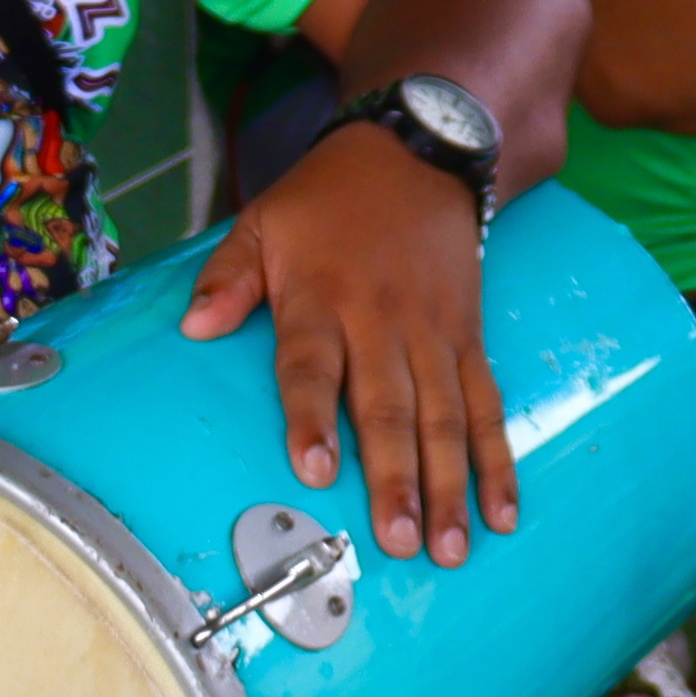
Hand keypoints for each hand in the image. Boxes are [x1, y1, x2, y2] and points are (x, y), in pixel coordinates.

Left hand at [181, 122, 511, 563]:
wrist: (419, 150)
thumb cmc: (328, 199)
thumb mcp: (262, 221)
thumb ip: (227, 278)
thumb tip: (193, 326)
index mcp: (320, 298)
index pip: (312, 367)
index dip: (312, 419)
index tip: (317, 470)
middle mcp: (381, 320)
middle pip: (389, 406)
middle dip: (396, 477)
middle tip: (397, 539)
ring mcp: (432, 333)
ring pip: (445, 417)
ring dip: (450, 485)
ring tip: (450, 546)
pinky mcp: (469, 337)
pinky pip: (487, 404)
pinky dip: (498, 458)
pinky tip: (502, 510)